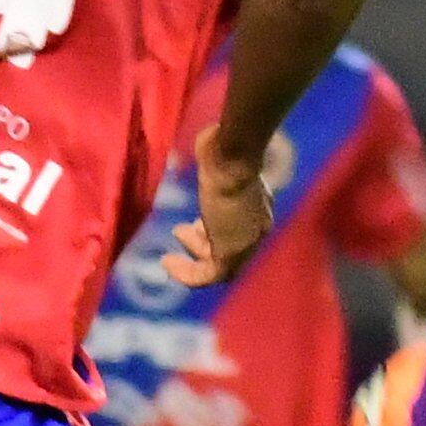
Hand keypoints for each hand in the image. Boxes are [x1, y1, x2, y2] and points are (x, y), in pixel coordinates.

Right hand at [164, 128, 272, 285]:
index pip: (240, 231)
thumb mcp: (223, 162)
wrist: (232, 160)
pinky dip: (185, 273)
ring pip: (218, 264)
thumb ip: (218, 167)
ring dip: (192, 256)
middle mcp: (256, 229)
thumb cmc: (225, 154)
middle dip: (203, 242)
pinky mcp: (229, 254)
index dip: (215, 230)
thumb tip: (209, 149)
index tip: (195, 224)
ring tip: (171, 248)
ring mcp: (245, 243)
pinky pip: (206, 275)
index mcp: (258, 209)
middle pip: (230, 248)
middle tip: (182, 230)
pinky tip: (167, 263)